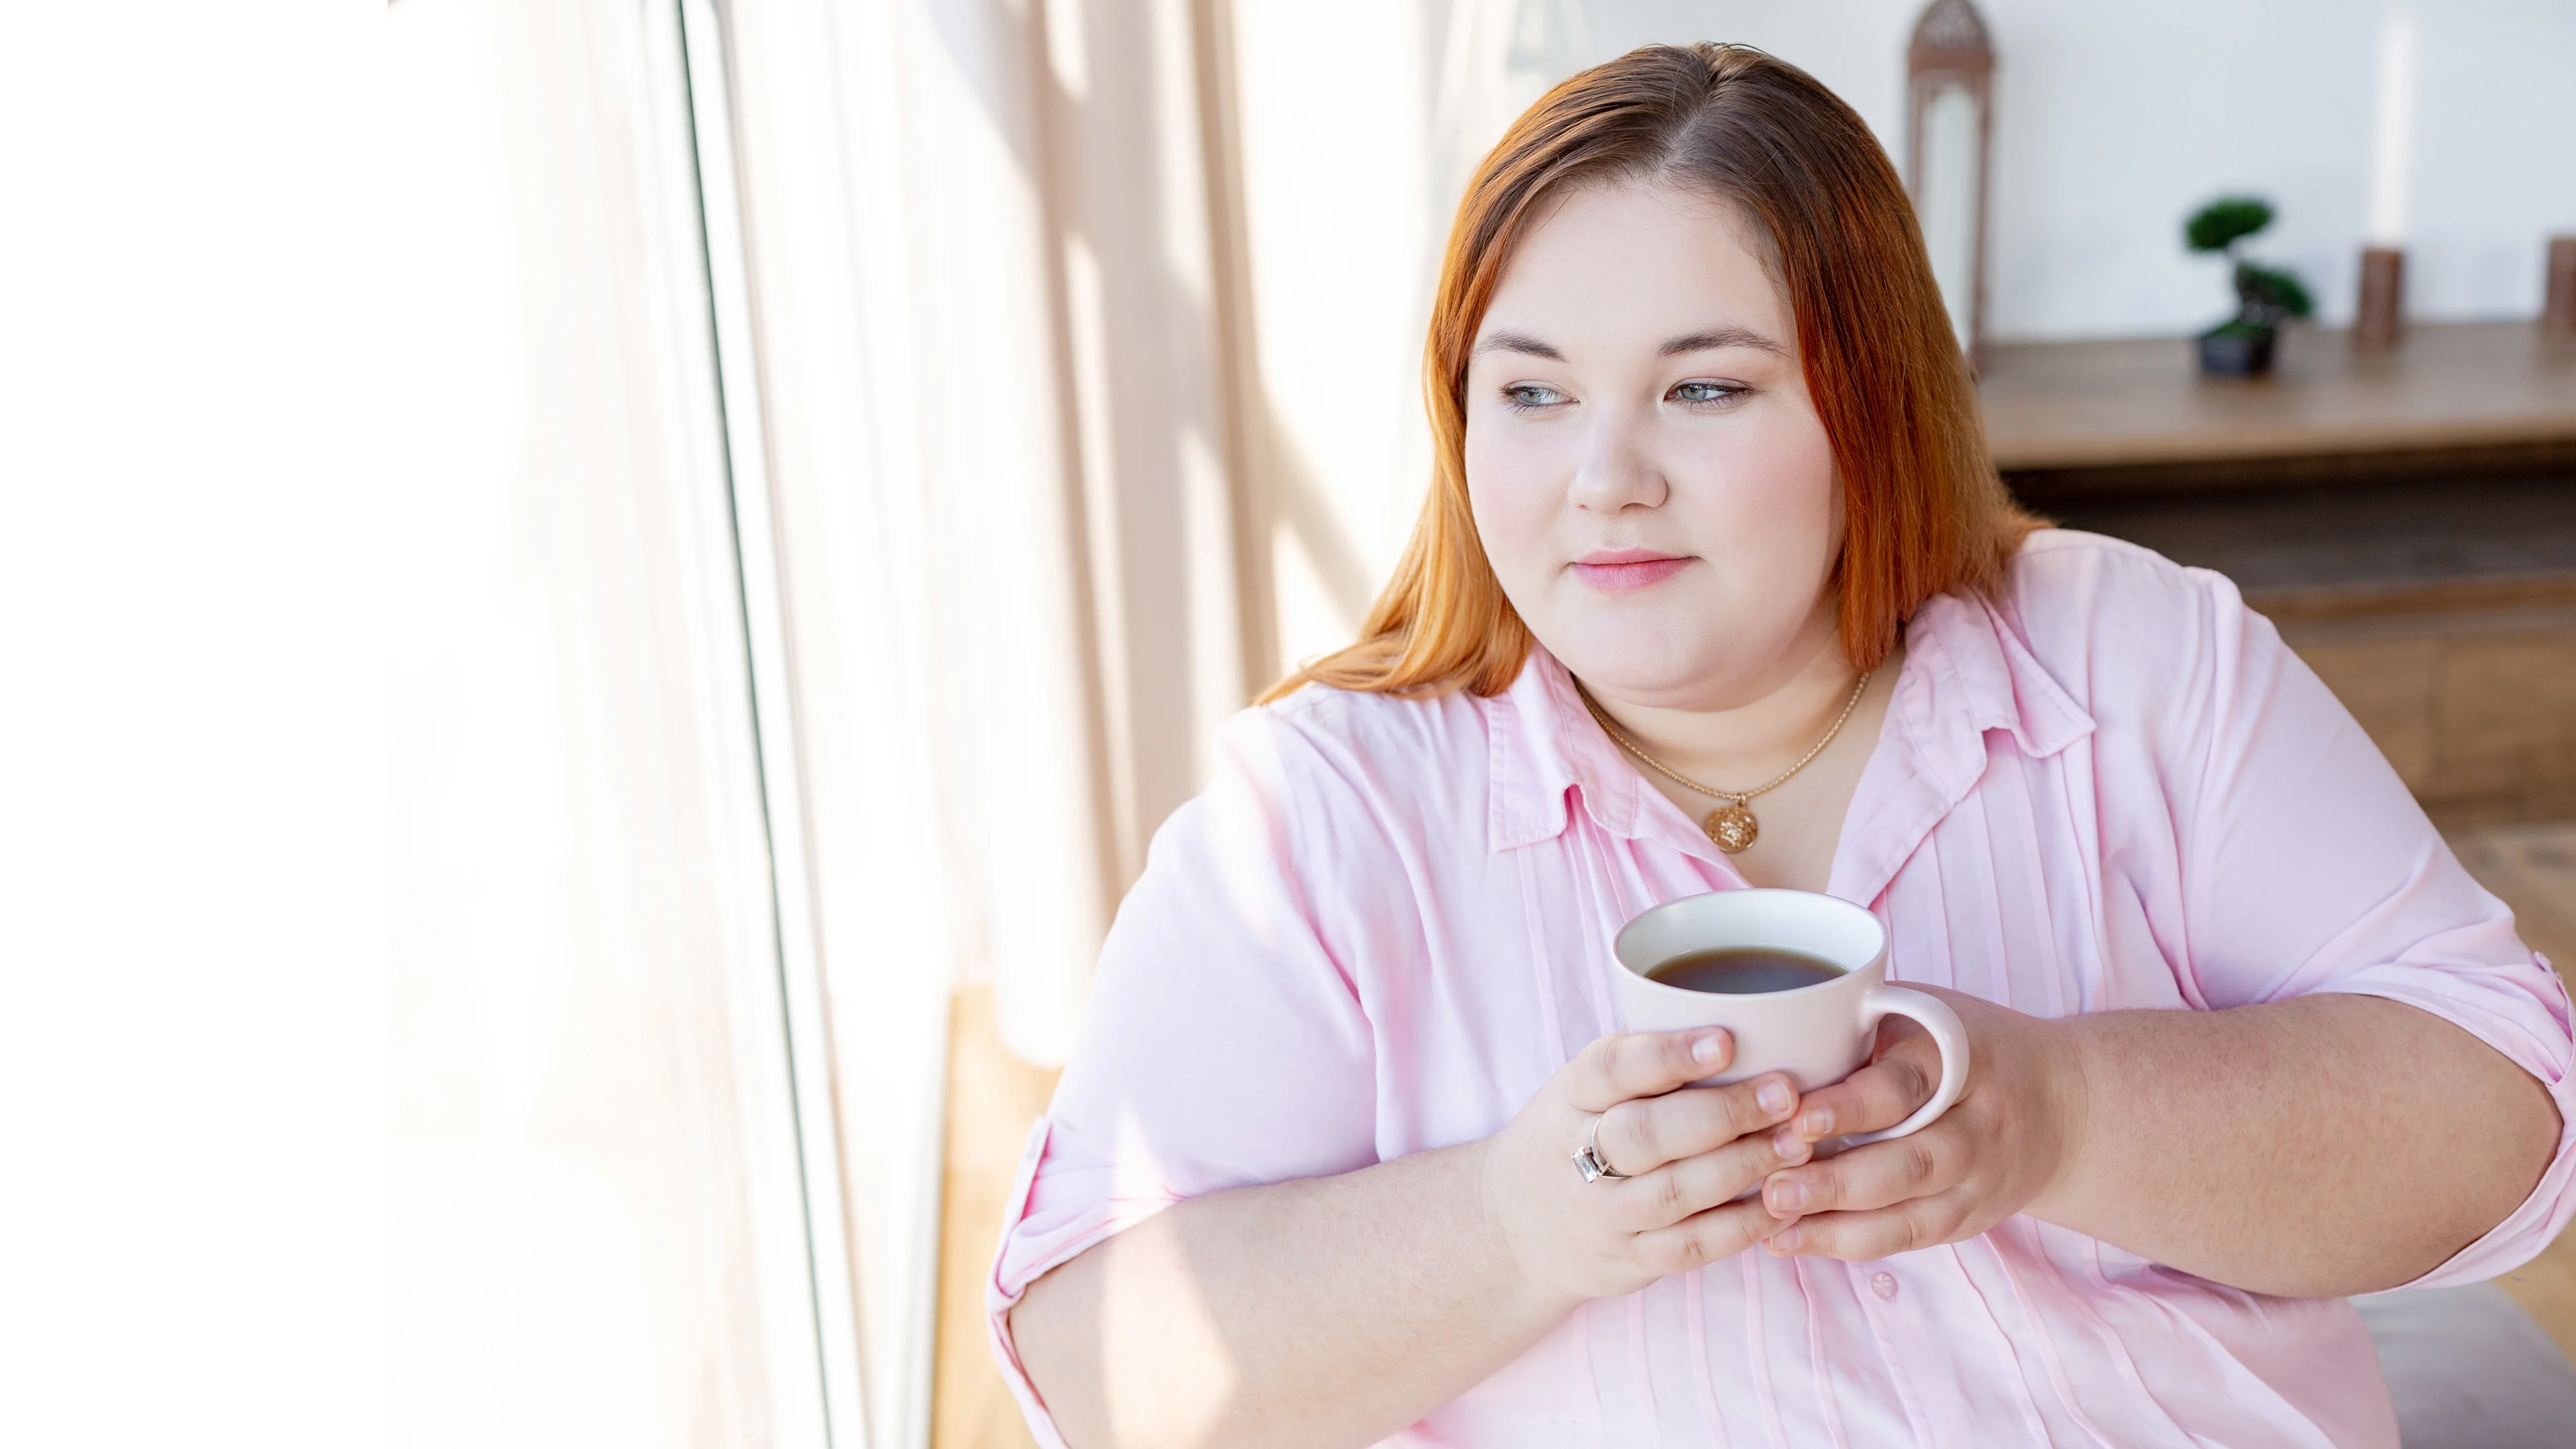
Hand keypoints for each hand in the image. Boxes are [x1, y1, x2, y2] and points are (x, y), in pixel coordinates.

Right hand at [1475, 1029, 1813, 1309]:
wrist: (1514, 1227)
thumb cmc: (1572, 1136)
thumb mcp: (1583, 1089)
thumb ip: (1643, 1059)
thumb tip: (1741, 1014)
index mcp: (1571, 1096)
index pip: (1612, 1069)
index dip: (1668, 1054)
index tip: (1726, 1040)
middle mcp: (1578, 1155)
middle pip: (1647, 1134)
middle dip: (1724, 1114)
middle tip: (1785, 1095)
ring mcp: (1603, 1214)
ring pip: (1676, 1192)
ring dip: (1744, 1167)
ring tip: (1798, 1144)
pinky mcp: (1630, 1259)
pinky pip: (1692, 1245)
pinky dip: (1744, 1226)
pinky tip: (1784, 1203)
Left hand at [1753, 986, 2084, 1260]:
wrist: (2063, 1105)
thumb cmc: (1963, 1045)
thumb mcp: (1925, 1012)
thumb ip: (1859, 1019)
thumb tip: (1758, 1030)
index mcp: (1961, 1058)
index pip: (1906, 1085)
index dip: (1852, 1105)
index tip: (1797, 1117)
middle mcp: (1979, 1125)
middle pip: (1912, 1162)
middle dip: (1838, 1182)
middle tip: (1772, 1188)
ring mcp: (1980, 1180)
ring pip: (1911, 1213)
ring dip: (1838, 1225)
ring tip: (1773, 1225)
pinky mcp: (1970, 1219)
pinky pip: (1908, 1237)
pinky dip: (1850, 1243)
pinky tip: (1793, 1241)